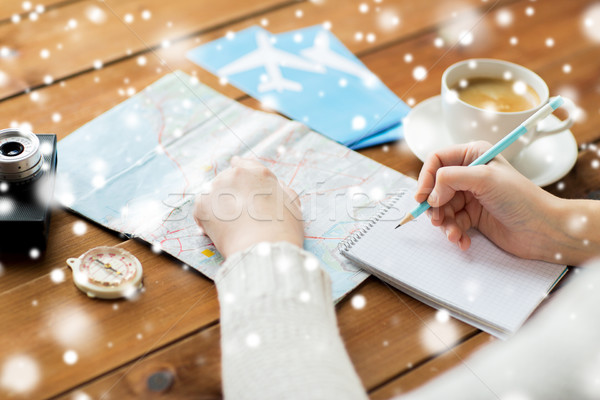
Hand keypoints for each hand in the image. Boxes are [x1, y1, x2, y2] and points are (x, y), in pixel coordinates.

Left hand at [193, 157, 303, 257]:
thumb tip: (276, 186)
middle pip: (227, 179)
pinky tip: (218, 230)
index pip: (243, 163)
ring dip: (219, 205)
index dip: (240, 170)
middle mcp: (235, 175)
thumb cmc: (282, 230)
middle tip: (238, 213)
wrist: (263, 250)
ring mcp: (217, 188)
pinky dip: (206, 218)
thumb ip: (281, 191)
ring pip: (213, 193)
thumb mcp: (292, 205)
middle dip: (230, 193)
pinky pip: (201, 208)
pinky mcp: (202, 205)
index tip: (236, 175)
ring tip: (230, 225)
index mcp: (258, 173)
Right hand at [415, 141, 564, 260]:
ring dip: (444, 224)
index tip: (422, 197)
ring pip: (441, 208)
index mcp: (473, 155)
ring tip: (454, 234)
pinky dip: (454, 233)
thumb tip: (430, 194)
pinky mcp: (473, 216)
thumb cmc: (522, 199)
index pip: (437, 161)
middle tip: (438, 220)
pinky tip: (462, 240)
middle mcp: (469, 174)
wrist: (544, 230)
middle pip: (435, 187)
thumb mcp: (484, 179)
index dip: (425, 178)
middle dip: (434, 206)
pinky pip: (452, 224)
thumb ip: (451, 178)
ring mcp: (470, 196)